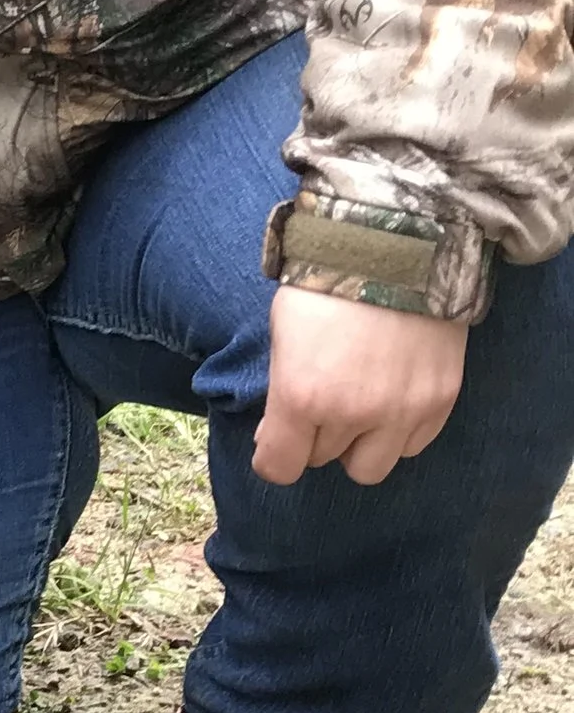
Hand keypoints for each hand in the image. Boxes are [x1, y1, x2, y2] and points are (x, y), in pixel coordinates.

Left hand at [249, 287, 467, 487]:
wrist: (400, 244)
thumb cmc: (328, 283)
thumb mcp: (283, 334)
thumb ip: (281, 392)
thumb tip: (276, 437)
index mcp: (302, 396)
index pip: (279, 468)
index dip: (273, 457)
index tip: (276, 441)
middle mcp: (354, 413)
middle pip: (323, 461)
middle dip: (314, 438)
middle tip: (320, 403)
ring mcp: (403, 411)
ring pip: (370, 467)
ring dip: (357, 445)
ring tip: (357, 407)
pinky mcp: (440, 401)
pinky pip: (412, 446)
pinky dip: (397, 433)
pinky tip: (390, 398)